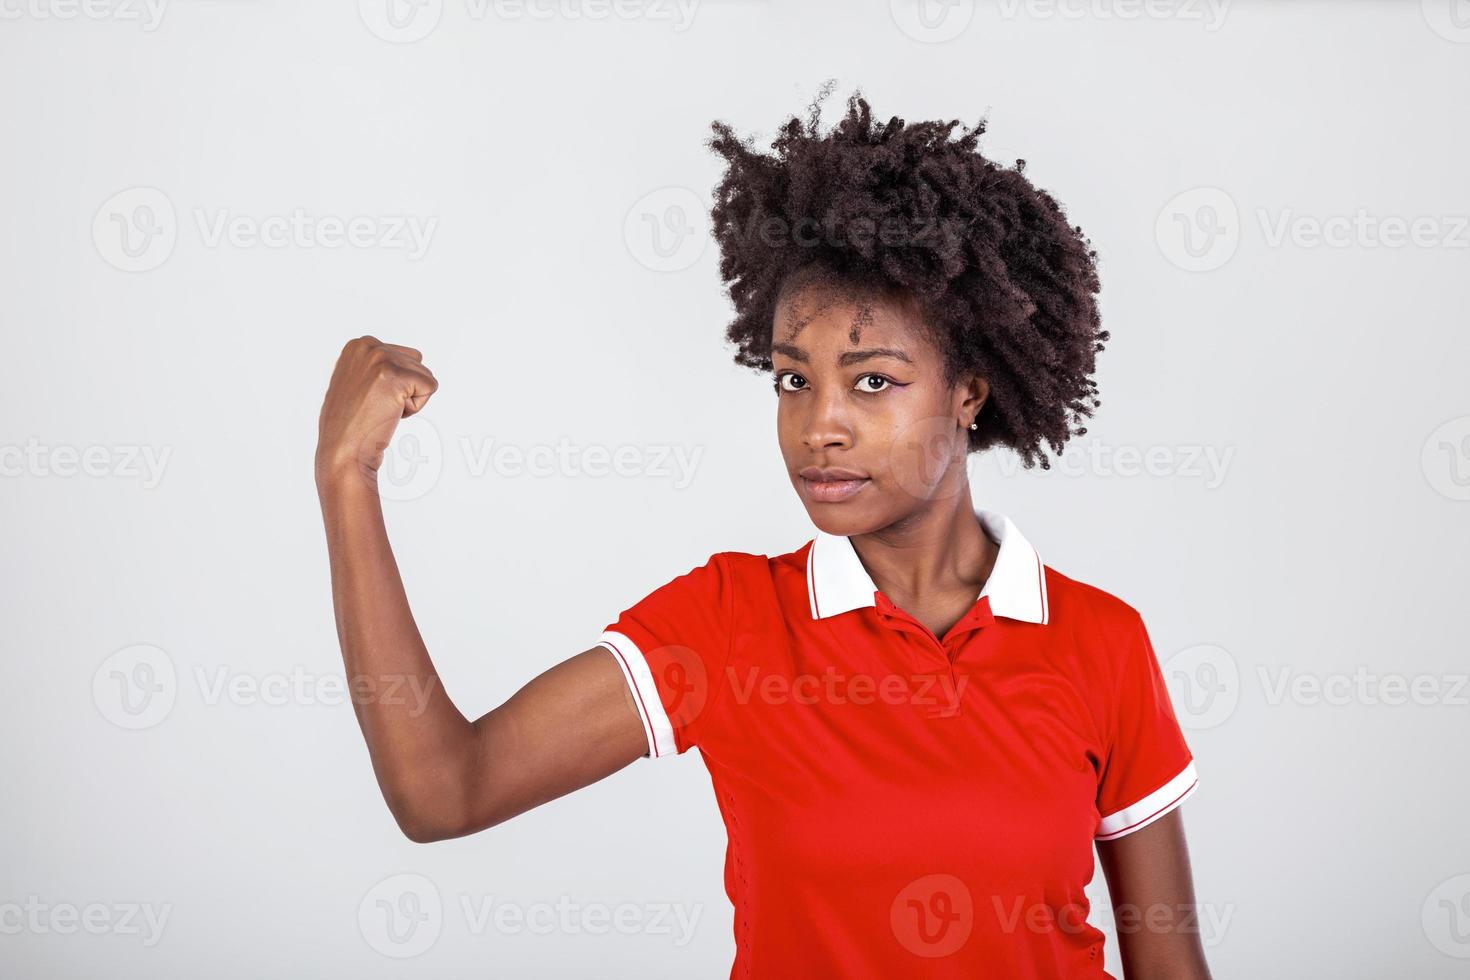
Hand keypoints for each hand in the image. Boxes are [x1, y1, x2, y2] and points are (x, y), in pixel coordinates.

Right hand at [315, 336, 437, 488]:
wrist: (343, 450)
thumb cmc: (350, 425)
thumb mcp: (354, 382)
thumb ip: (372, 366)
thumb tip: (396, 357)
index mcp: (358, 345)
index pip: (405, 356)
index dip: (395, 384)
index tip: (371, 398)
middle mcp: (367, 346)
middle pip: (417, 362)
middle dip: (405, 389)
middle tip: (377, 406)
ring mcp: (380, 359)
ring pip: (425, 375)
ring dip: (409, 399)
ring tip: (380, 410)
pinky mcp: (395, 376)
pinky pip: (430, 387)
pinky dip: (416, 407)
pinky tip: (389, 414)